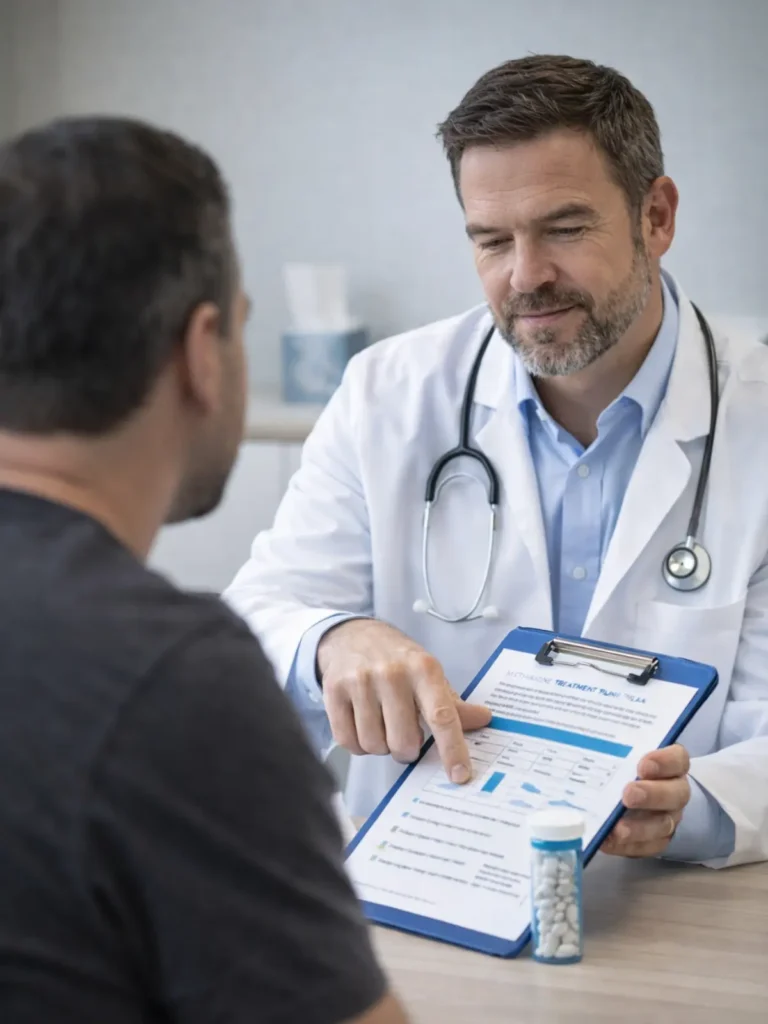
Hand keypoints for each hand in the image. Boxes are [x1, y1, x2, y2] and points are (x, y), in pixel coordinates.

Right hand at [317, 619, 491, 782]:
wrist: (352, 636)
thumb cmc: (397, 661)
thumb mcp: (429, 674)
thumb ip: (454, 703)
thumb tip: (484, 719)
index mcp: (423, 669)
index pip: (442, 715)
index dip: (452, 749)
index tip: (460, 775)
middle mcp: (391, 673)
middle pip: (403, 742)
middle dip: (407, 749)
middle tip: (405, 734)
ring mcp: (360, 681)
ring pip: (374, 745)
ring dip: (381, 745)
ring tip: (381, 723)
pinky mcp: (333, 690)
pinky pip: (348, 741)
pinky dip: (358, 743)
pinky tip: (362, 724)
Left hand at [601, 745, 690, 857]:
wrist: (636, 793)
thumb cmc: (625, 765)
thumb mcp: (622, 752)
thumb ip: (613, 746)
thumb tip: (578, 727)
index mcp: (671, 764)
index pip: (677, 759)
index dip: (664, 762)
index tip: (642, 765)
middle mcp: (675, 791)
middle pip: (675, 794)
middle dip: (652, 795)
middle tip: (628, 795)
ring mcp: (668, 817)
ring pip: (663, 825)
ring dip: (639, 828)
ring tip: (617, 829)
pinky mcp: (656, 840)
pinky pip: (647, 847)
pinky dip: (626, 846)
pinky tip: (607, 841)